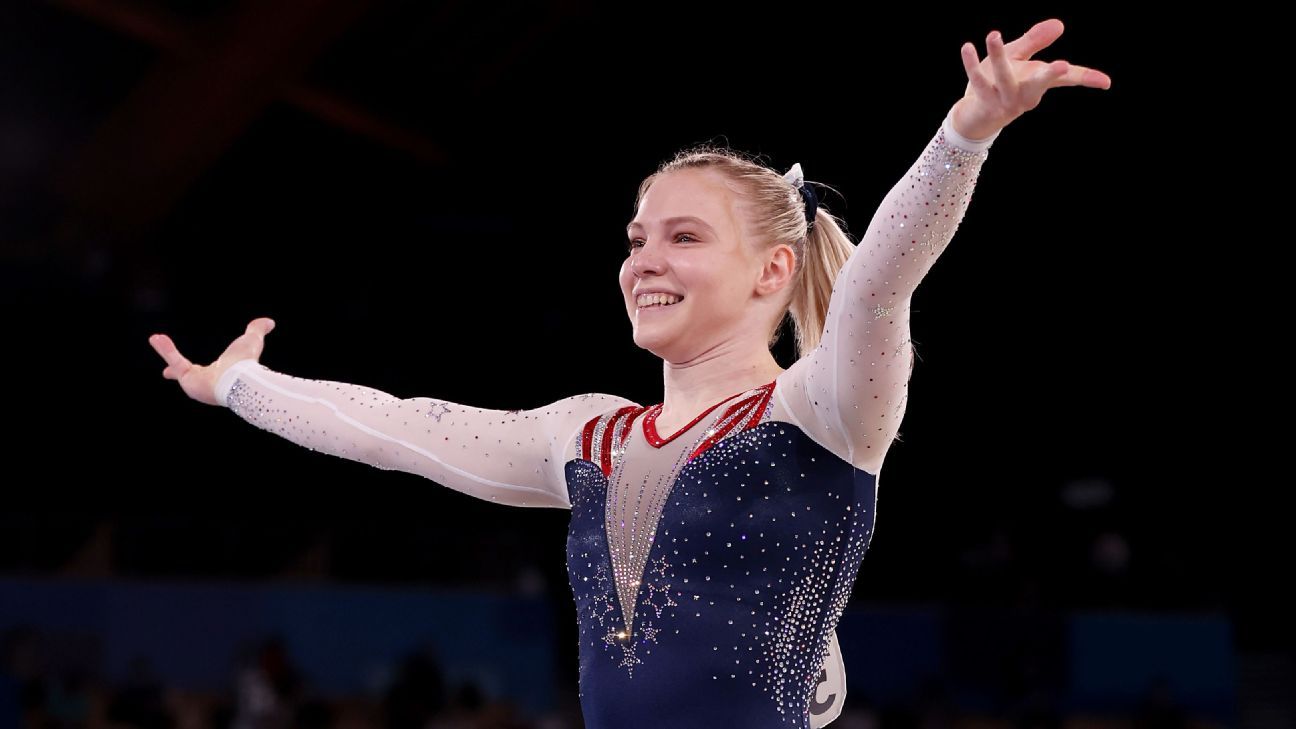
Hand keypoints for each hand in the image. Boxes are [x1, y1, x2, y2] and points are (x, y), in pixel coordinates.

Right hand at [148, 317, 275, 405]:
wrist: (241, 377)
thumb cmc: (247, 362)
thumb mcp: (252, 341)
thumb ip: (257, 330)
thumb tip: (269, 322)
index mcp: (221, 375)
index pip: (209, 372)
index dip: (203, 369)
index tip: (193, 369)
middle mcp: (207, 384)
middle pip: (190, 378)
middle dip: (177, 373)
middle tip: (165, 373)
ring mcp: (195, 385)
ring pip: (178, 366)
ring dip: (167, 352)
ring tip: (155, 337)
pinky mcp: (187, 381)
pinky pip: (174, 361)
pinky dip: (165, 350)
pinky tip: (156, 338)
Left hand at [952, 18, 1112, 140]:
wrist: (974, 117)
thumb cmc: (999, 83)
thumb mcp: (1018, 59)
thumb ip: (1035, 41)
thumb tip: (1060, 24)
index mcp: (1039, 83)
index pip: (1067, 80)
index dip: (1087, 78)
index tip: (1106, 82)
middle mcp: (1025, 94)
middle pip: (1040, 83)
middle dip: (1050, 74)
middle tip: (1063, 65)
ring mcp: (1004, 101)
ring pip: (1004, 76)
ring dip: (998, 55)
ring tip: (994, 34)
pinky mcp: (983, 103)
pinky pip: (977, 80)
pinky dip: (971, 63)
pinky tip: (967, 46)